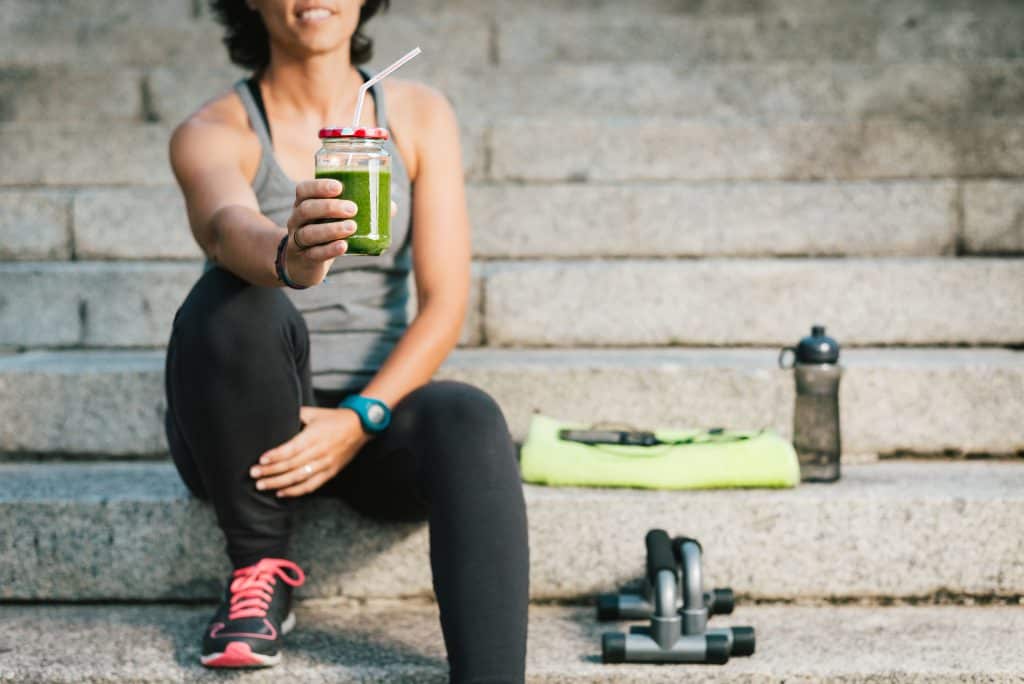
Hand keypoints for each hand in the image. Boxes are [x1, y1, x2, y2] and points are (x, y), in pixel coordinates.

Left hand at [250, 406, 369, 497]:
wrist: (360, 426)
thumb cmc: (334, 418)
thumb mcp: (314, 413)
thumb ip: (295, 415)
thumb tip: (276, 417)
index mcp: (314, 436)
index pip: (292, 449)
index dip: (276, 456)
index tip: (261, 459)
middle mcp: (320, 452)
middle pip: (292, 465)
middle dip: (271, 471)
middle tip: (254, 474)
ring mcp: (325, 464)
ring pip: (299, 477)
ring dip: (279, 483)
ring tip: (262, 485)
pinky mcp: (330, 472)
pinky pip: (311, 485)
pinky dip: (295, 491)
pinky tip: (281, 493)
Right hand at [284, 179, 358, 286]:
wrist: (305, 262)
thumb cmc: (325, 231)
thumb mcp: (335, 219)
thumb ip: (360, 210)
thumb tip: (391, 206)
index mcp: (304, 204)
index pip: (303, 190)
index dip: (319, 186)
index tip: (339, 187)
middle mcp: (296, 220)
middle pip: (306, 210)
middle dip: (329, 207)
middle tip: (353, 209)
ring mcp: (297, 240)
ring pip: (308, 233)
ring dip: (331, 229)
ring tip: (352, 227)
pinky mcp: (304, 258)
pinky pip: (314, 254)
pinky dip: (329, 250)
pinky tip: (343, 246)